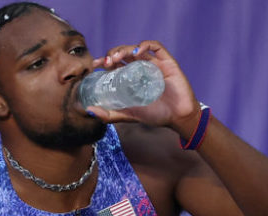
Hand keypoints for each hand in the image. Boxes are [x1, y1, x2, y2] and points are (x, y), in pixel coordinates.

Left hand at [86, 41, 201, 136]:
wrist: (178, 117)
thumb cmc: (155, 115)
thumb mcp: (128, 115)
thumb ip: (110, 115)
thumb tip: (89, 111)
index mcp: (131, 77)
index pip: (115, 63)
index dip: (104, 60)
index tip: (95, 65)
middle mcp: (141, 67)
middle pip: (123, 53)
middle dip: (112, 54)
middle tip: (106, 63)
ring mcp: (154, 63)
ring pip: (136, 48)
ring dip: (124, 49)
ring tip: (116, 58)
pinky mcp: (166, 61)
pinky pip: (156, 46)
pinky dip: (144, 45)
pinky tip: (137, 52)